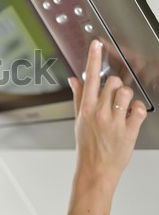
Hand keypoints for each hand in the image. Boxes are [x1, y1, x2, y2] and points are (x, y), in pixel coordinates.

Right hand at [68, 40, 146, 214]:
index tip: (96, 44)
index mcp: (86, 109)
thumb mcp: (78, 120)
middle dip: (115, 86)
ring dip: (127, 98)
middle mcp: (100, 113)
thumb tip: (74, 80)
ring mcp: (115, 122)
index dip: (93, 58)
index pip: (90, 77)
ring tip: (122, 108)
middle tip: (113, 96)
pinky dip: (138, 110)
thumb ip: (78, 97)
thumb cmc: (87, 146)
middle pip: (112, 83)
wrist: (95, 169)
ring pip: (126, 93)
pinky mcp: (129, 130)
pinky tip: (131, 116)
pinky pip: (139, 109)